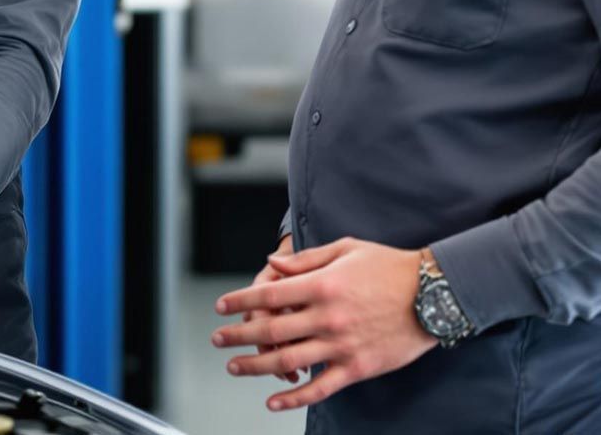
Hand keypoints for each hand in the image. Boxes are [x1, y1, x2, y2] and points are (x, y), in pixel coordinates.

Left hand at [212, 238, 435, 412]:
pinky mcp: (358, 368)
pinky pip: (320, 388)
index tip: (221, 307)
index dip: (239, 302)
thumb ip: (305, 260)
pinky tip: (273, 401)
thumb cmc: (388, 267)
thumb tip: (272, 263)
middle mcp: (327, 317)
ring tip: (234, 367)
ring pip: (288, 360)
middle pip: (270, 330)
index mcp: (322, 285)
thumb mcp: (345, 250)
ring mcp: (342, 345)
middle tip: (218, 339)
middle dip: (238, 336)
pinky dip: (293, 397)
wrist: (435, 295)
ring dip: (255, 366)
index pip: (268, 295)